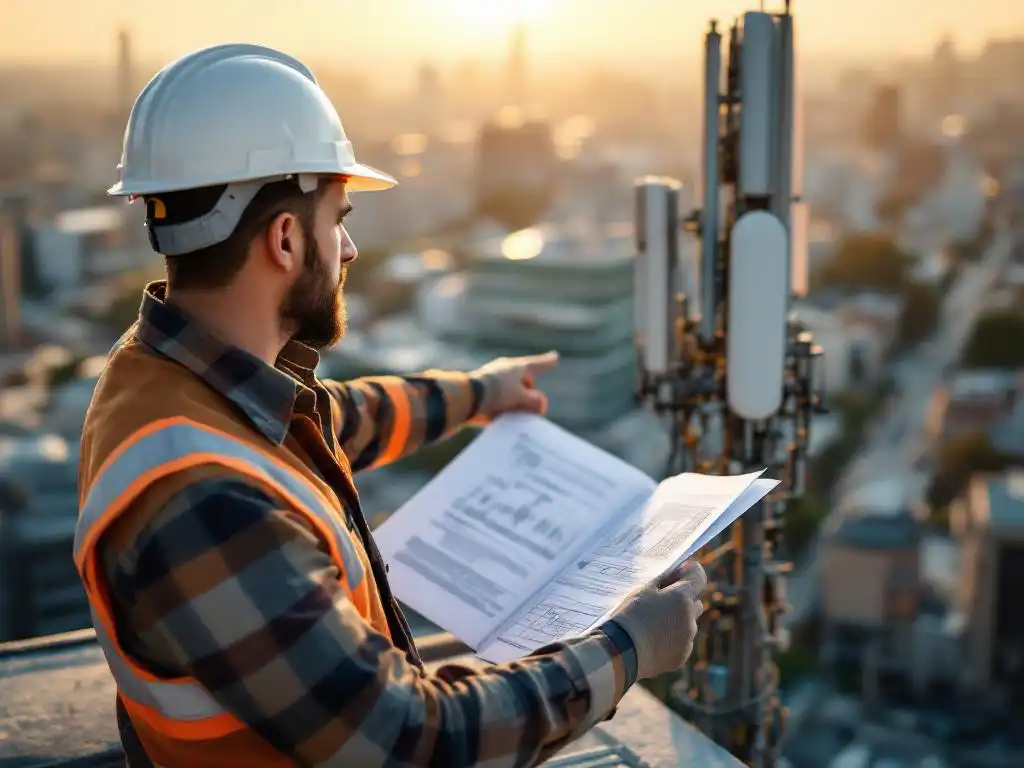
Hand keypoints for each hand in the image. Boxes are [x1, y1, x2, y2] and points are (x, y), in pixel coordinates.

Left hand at [471, 351, 559, 417]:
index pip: (537, 364)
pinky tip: (506, 420)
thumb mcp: (522, 397)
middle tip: (534, 409)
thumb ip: (535, 401)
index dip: (547, 362)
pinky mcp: (483, 396)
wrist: (468, 398)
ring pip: (512, 395)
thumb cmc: (498, 392)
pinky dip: (505, 411)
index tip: (555, 357)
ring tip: (517, 416)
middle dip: (530, 396)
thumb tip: (540, 405)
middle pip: (525, 383)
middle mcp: (505, 372)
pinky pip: (500, 404)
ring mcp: (494, 383)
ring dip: (517, 406)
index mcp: (517, 367)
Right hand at [605, 560, 706, 679]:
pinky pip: (682, 643)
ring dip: (677, 621)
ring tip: (653, 624)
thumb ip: (662, 582)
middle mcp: (690, 619)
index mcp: (681, 599)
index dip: (690, 572)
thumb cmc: (629, 617)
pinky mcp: (681, 657)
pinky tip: (653, 640)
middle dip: (683, 600)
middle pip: (694, 603)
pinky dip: (672, 639)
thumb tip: (673, 576)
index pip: (698, 577)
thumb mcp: (642, 591)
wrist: (620, 653)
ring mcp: (687, 640)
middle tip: (663, 599)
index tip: (681, 570)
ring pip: (688, 625)